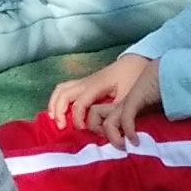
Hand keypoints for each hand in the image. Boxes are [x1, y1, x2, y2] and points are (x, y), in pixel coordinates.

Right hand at [42, 54, 163, 143]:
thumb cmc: (133, 78)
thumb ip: (117, 113)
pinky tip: (59, 111)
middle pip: (63, 94)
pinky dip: (58, 99)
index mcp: (97, 85)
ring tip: (55, 120)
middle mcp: (86, 82)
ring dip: (54, 104)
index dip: (77, 118)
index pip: (79, 103)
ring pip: (60, 89)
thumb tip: (108, 129)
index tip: (83, 129)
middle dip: (58, 111)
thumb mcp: (129, 97)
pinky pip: (65, 89)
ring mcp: (84, 81)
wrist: (136, 61)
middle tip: (62, 127)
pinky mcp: (85, 82)